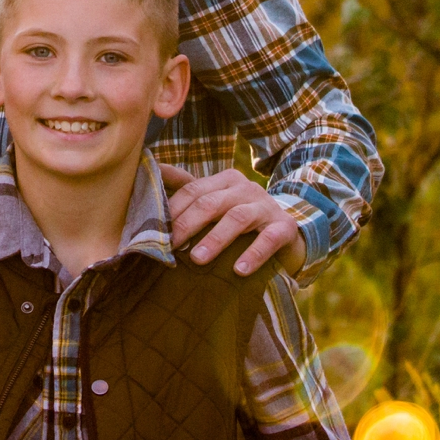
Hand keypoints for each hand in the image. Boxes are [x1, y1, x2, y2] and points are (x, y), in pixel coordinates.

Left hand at [159, 164, 306, 276]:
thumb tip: (153, 169)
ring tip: (197, 258)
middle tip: (170, 246)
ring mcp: (266, 206)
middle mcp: (246, 188)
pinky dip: (253, 254)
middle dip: (187, 224)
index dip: (173, 210)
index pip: (193, 190)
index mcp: (225, 180)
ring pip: (237, 218)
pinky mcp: (284, 227)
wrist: (287, 232)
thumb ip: (186, 188)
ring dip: (215, 239)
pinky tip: (239, 269)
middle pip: (211, 202)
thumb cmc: (242, 218)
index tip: (155, 231)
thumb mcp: (216, 201)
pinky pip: (269, 239)